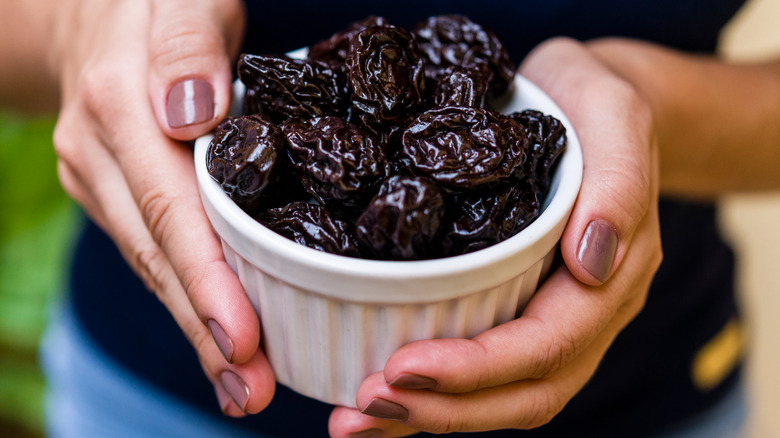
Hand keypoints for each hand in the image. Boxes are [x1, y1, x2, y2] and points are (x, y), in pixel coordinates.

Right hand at [51, 0, 274, 415]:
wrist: (92, 8)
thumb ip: (186, 46)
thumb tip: (190, 114)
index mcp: (121, 108)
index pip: (169, 210)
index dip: (207, 280)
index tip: (243, 341)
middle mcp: (99, 155)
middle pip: (157, 256)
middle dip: (205, 331)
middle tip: (252, 393)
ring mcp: (98, 178)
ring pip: (151, 264)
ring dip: (196, 330)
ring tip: (243, 388)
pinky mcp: (111, 190)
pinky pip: (152, 250)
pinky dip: (187, 297)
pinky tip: (218, 338)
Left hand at [329, 37, 661, 436]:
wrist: (584, 104)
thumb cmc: (593, 102)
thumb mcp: (613, 115)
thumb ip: (619, 185)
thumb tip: (591, 265)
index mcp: (612, 276)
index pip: (548, 345)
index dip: (477, 368)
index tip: (404, 368)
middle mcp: (584, 313)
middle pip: (522, 392)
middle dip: (443, 409)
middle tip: (364, 404)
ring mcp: (552, 317)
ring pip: (501, 396)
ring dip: (428, 415)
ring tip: (355, 418)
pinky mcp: (516, 308)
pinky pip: (481, 368)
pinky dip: (430, 393)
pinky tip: (378, 395)